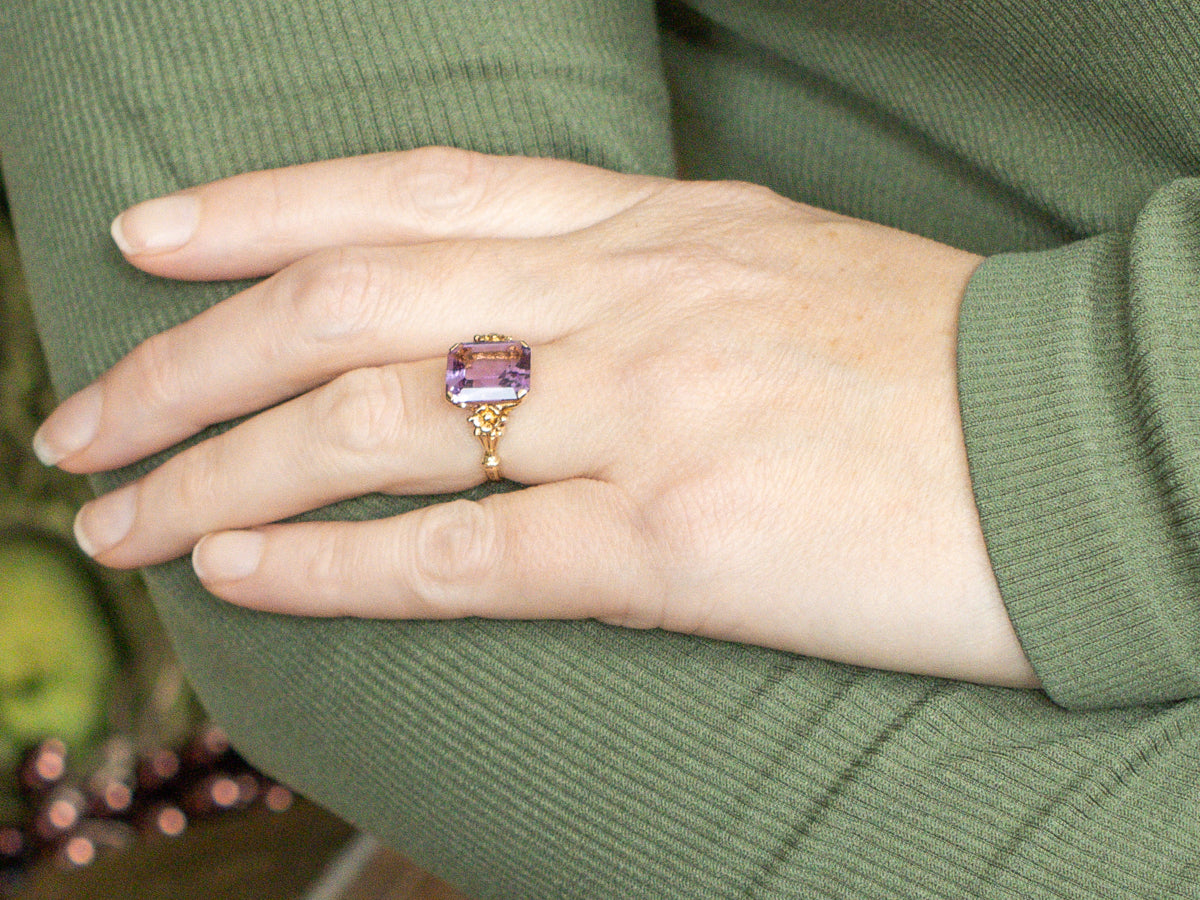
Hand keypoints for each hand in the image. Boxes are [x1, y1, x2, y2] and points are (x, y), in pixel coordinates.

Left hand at [35, 148, 1038, 686]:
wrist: (1086, 445)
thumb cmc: (938, 364)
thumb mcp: (773, 275)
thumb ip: (639, 283)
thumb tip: (522, 315)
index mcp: (655, 226)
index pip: (412, 187)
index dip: (262, 209)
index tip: (151, 239)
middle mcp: (627, 300)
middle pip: (346, 304)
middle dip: (188, 359)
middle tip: (80, 417)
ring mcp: (646, 416)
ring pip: (371, 426)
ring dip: (215, 467)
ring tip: (116, 514)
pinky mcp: (679, 546)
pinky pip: (463, 553)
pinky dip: (334, 564)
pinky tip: (238, 570)